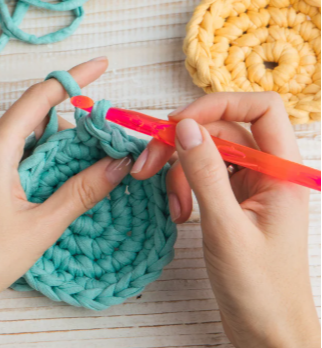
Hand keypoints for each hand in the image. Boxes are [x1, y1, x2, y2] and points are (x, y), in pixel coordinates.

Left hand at [0, 58, 135, 347]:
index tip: (102, 64)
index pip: (40, 96)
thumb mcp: (41, 225)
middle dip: (74, 118)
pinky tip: (63, 174)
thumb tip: (119, 164)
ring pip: (24, 135)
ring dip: (58, 141)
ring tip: (95, 158)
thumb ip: (82, 190)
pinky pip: (12, 152)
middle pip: (34, 114)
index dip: (74, 77)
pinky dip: (40, 156)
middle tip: (111, 134)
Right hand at [132, 92, 320, 347]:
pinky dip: (183, 188)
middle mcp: (269, 172)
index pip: (260, 109)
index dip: (218, 105)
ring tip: (171, 207)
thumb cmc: (261, 289)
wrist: (268, 332)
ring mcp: (251, 187)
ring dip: (179, 172)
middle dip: (182, 143)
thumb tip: (184, 127)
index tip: (177, 123)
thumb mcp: (226, 228)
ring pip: (207, 153)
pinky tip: (177, 213)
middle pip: (223, 130)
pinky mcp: (233, 203)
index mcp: (283, 171)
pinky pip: (202, 177)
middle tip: (147, 165)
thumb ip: (204, 173)